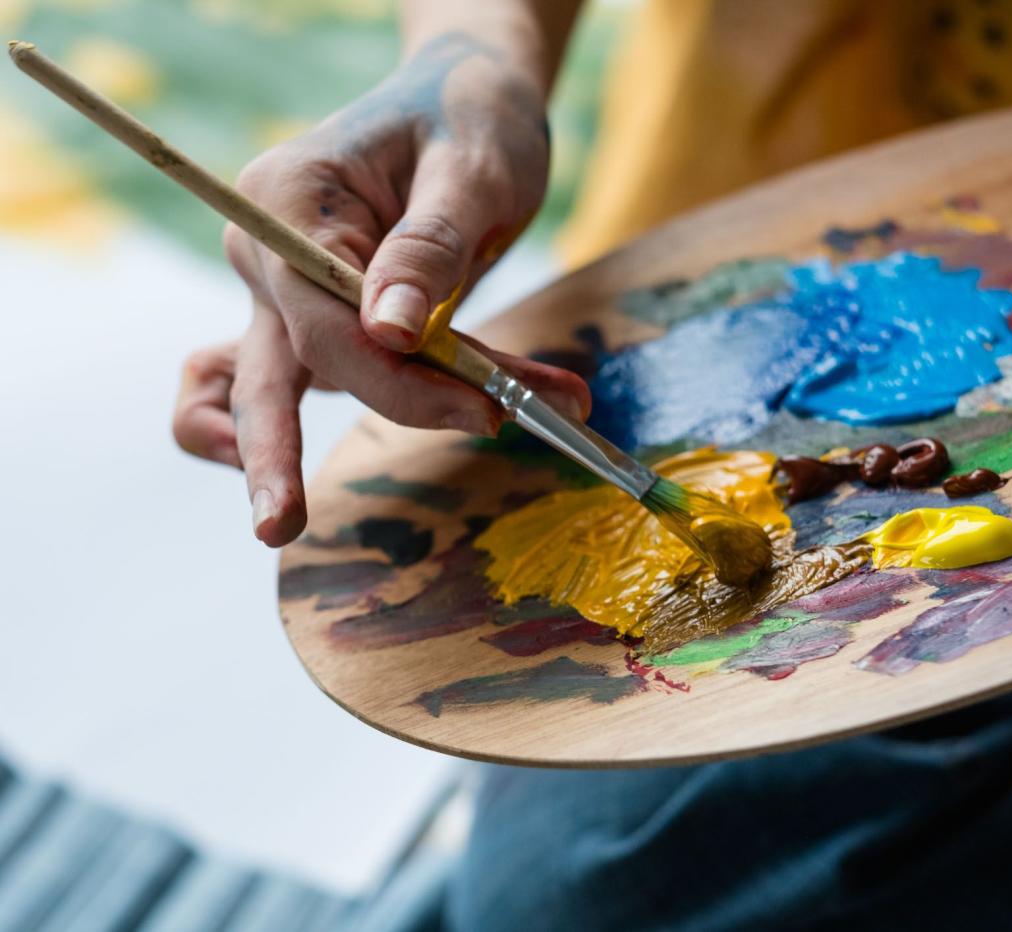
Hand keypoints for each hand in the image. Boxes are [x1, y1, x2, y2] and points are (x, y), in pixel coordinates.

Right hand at [177, 31, 588, 546]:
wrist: (472, 101)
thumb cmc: (470, 119)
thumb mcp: (469, 169)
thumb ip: (428, 247)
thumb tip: (388, 331)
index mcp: (285, 205)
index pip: (322, 326)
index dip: (401, 385)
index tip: (490, 411)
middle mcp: (269, 255)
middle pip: (269, 372)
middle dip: (277, 456)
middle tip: (286, 525)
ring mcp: (287, 295)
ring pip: (284, 392)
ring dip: (370, 427)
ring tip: (484, 426)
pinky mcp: (324, 323)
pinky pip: (318, 385)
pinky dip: (380, 407)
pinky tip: (440, 416)